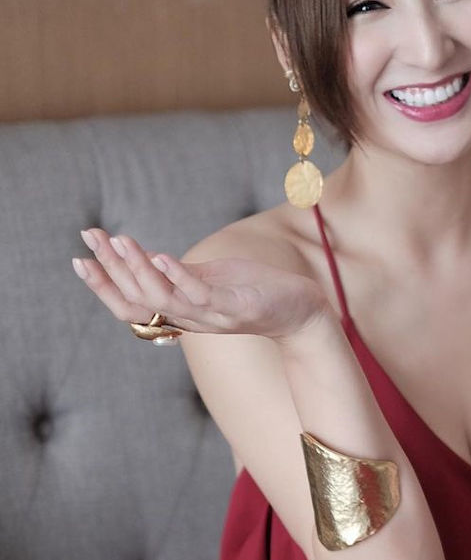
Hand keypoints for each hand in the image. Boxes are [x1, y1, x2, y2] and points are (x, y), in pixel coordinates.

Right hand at [72, 228, 329, 341]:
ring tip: (120, 241)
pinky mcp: (238, 307)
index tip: (79, 258)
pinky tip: (161, 256)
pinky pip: (201, 294)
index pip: (130, 306)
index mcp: (181, 314)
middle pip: (139, 301)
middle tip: (91, 238)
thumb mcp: (211, 280)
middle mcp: (191, 320)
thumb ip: (179, 275)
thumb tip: (145, 258)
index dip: (102, 286)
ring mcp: (214, 315)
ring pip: (164, 299)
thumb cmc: (255, 291)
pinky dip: (178, 276)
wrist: (302, 310)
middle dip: (110, 269)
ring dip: (138, 269)